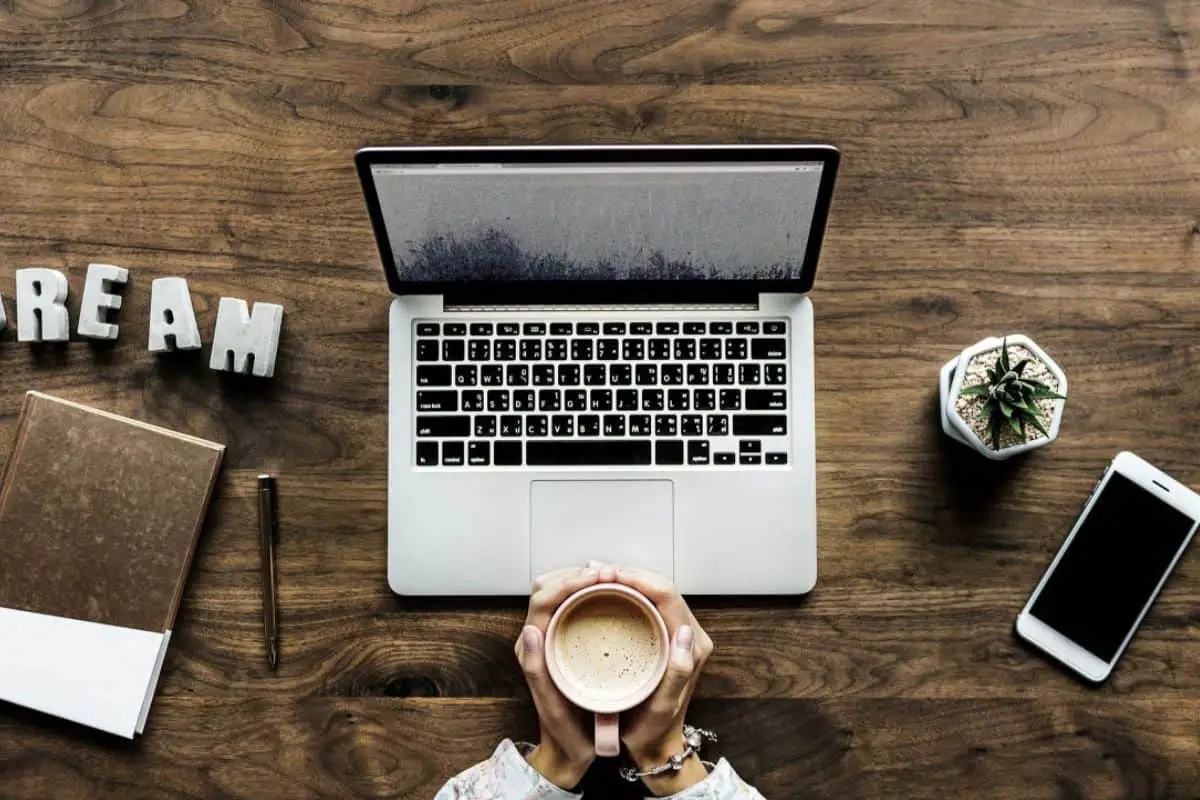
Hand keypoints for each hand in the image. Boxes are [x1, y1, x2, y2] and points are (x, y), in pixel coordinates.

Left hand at [516, 565, 610, 788]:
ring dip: (583, 579)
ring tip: (614, 578)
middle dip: (578, 573)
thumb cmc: (564, 733)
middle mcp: (536, 638)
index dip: (570, 581)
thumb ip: (536, 671)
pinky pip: (571, 605)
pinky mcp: (563, 641)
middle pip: (550, 586)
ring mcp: (549, 638)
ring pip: (560, 592)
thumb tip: (530, 629)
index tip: (600, 577)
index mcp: (531, 648)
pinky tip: (611, 595)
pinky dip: (588, 592)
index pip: (544, 598)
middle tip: (612, 573)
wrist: (567, 754)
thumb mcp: (552, 706)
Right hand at [616, 566, 713, 795]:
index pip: (667, 594)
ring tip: (595, 576)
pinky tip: (606, 591)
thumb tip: (684, 633)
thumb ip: (679, 672)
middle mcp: (690, 634)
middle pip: (661, 586)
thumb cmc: (653, 730)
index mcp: (692, 645)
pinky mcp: (668, 637)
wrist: (656, 745)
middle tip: (594, 571)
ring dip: (628, 579)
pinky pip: (650, 603)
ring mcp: (679, 634)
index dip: (638, 577)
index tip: (607, 575)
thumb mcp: (664, 707)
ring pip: (655, 591)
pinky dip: (629, 591)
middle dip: (630, 572)